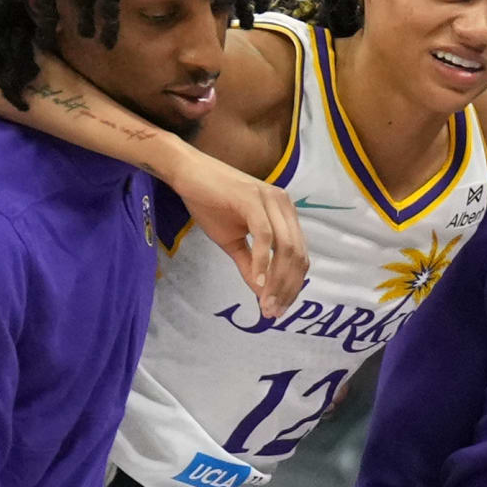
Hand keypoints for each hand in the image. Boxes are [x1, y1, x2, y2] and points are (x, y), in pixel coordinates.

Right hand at [153, 142, 307, 316]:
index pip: (299, 256)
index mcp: (284, 214)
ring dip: (276, 280)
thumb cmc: (209, 203)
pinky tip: (257, 281)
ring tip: (265, 303)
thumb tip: (262, 294)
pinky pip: (264, 235)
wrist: (186, 173)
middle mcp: (284, 205)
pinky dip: (263, 261)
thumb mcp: (233, 242)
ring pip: (285, 248)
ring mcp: (270, 199)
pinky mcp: (253, 198)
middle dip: (286, 288)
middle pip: (297, 256)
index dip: (292, 286)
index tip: (278, 309)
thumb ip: (250, 266)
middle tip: (272, 312)